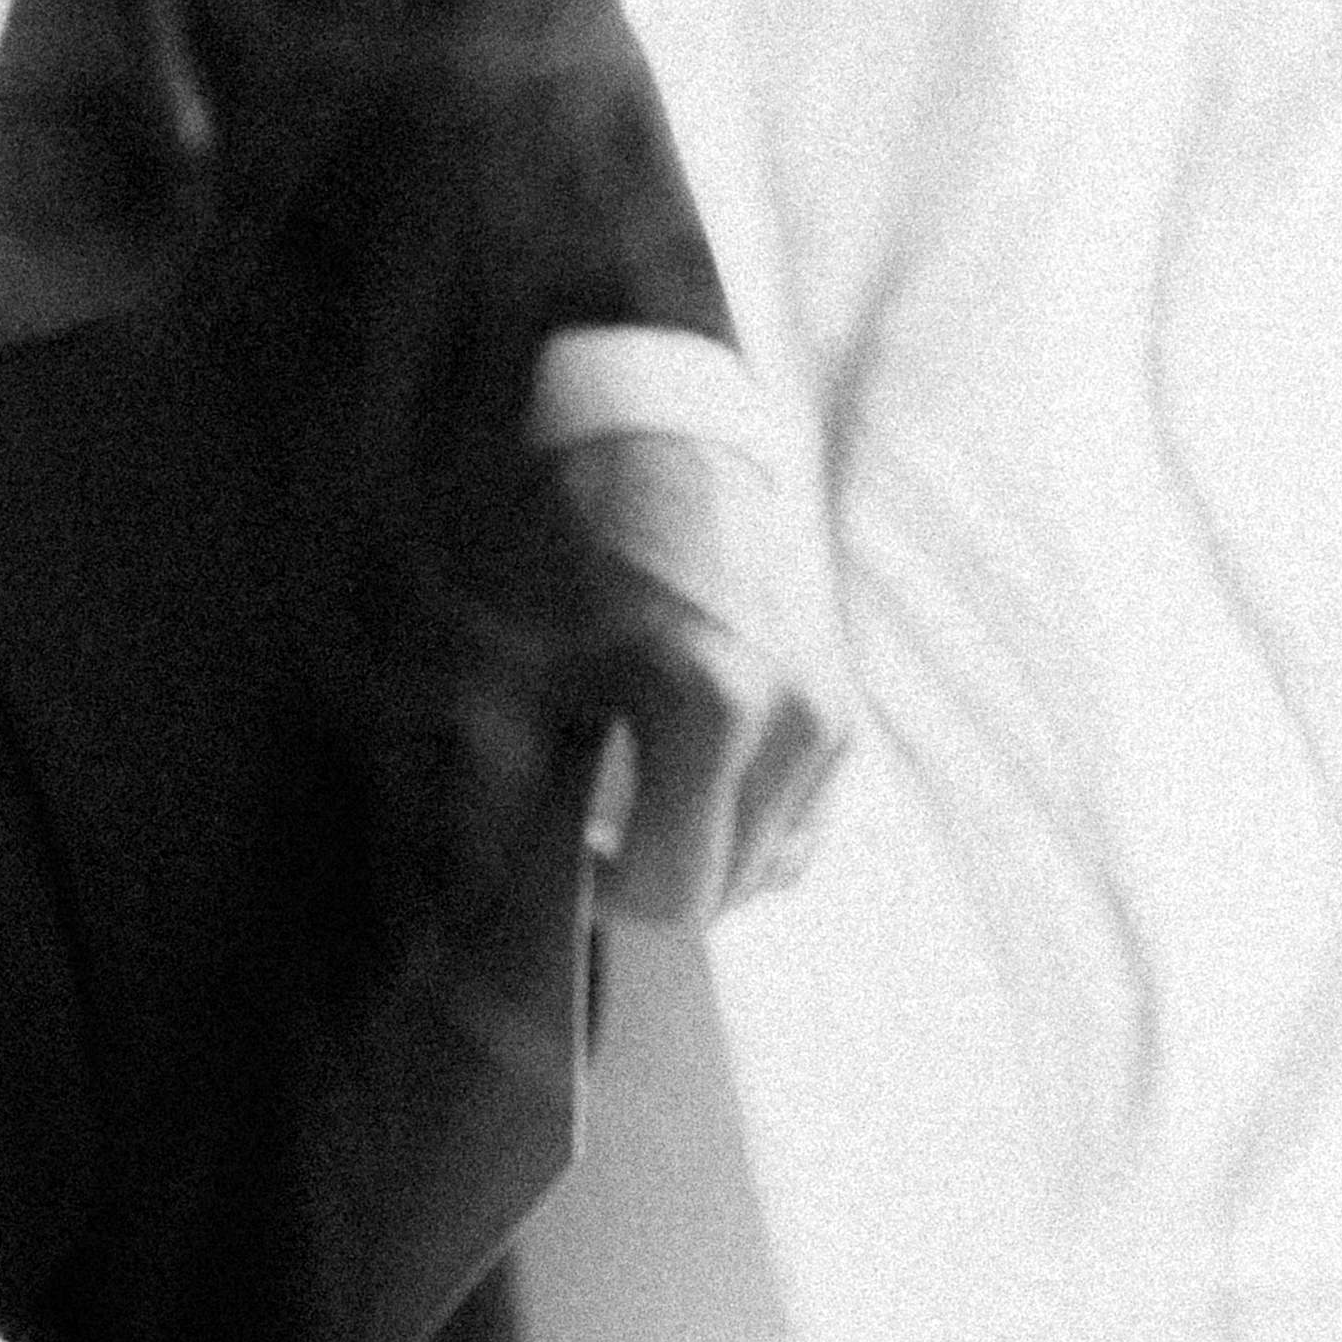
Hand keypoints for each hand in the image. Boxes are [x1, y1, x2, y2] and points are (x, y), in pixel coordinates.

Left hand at [547, 421, 853, 921]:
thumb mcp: (498, 659)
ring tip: (634, 791)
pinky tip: (683, 775)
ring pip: (769, 870)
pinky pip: (796, 826)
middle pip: (727, 893)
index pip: (677, 894)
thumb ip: (498, 796)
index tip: (566, 853)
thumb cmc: (564, 536)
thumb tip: (497, 901)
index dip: (606, 896)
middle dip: (650, 873)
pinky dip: (738, 826)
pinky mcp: (845, 714)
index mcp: (712, 707)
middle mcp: (795, 720)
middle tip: (587, 818)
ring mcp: (832, 719)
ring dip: (698, 854)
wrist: (651, 440)